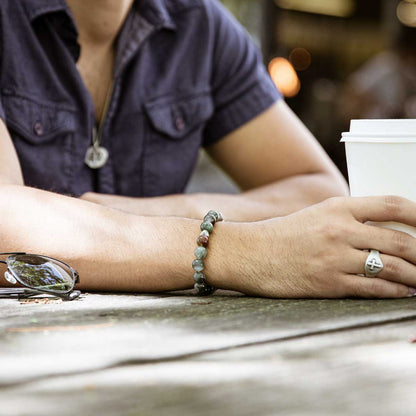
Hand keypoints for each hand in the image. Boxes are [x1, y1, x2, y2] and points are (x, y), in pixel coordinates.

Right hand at [236, 196, 415, 297]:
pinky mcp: (329, 283)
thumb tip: (387, 228)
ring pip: (392, 267)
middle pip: (400, 240)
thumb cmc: (284, 234)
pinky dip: (396, 291)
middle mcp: (339, 230)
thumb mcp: (316, 215)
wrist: (251, 254)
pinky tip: (405, 291)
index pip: (391, 205)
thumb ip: (349, 218)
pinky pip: (374, 288)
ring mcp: (334, 258)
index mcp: (337, 207)